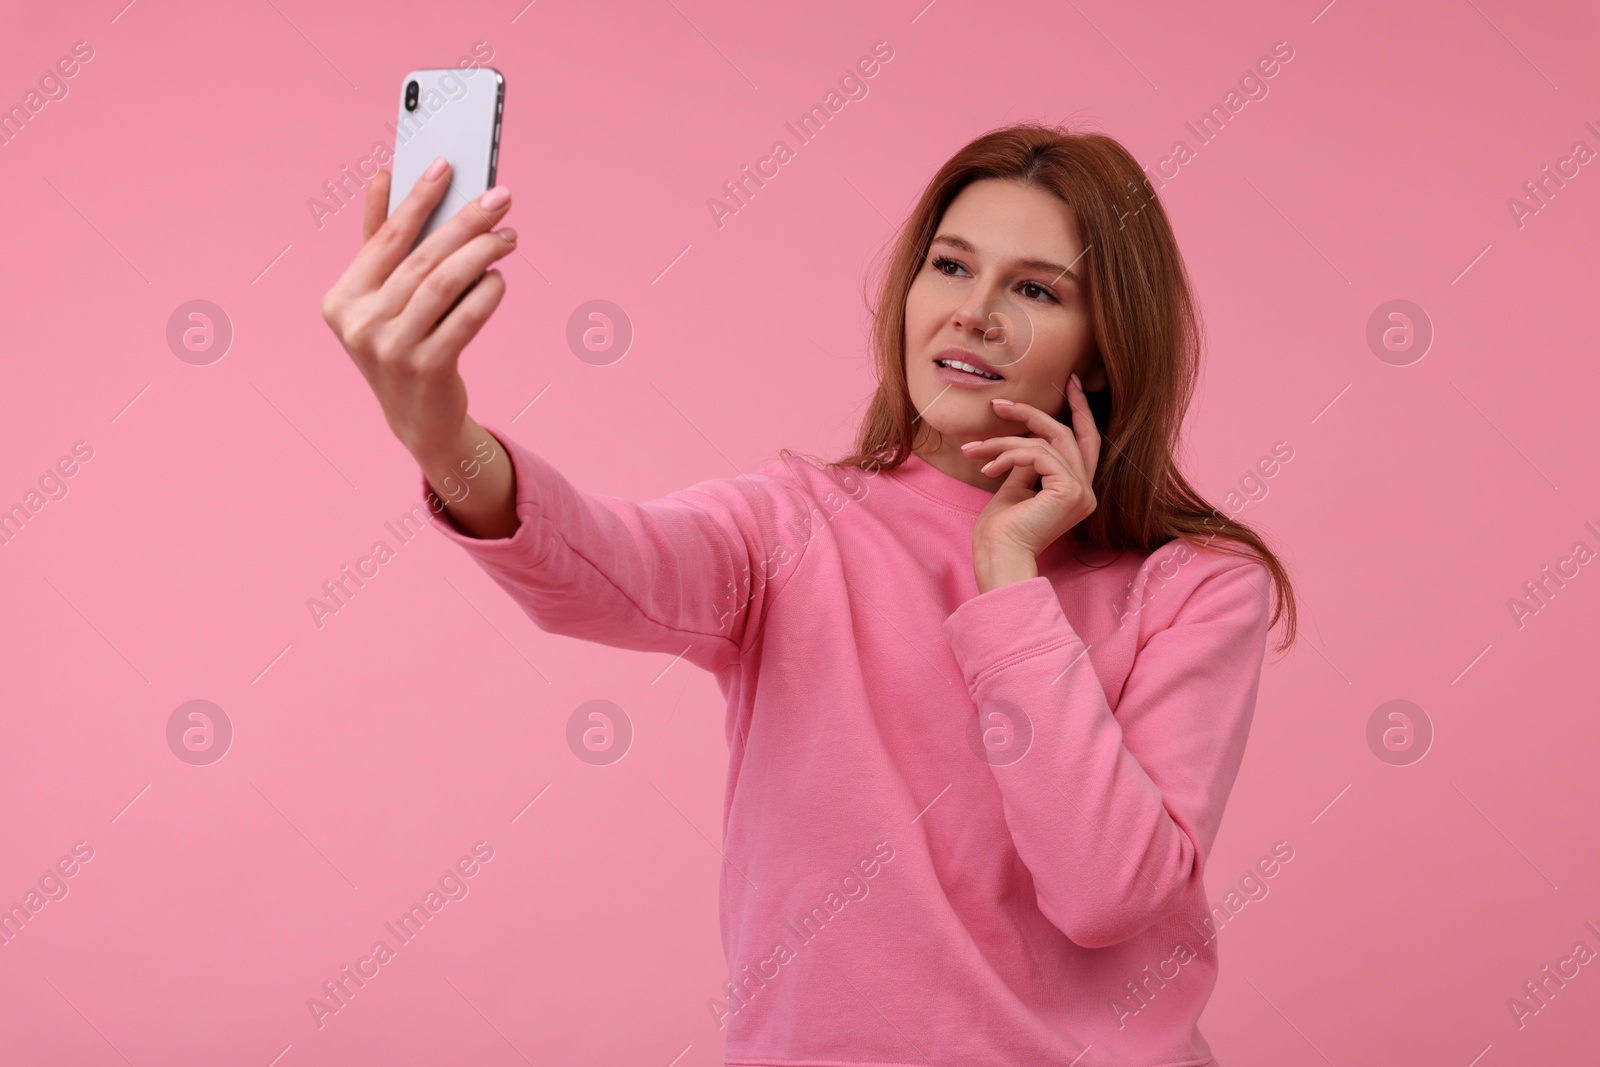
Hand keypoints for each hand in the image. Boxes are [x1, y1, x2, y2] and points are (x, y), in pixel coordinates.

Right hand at [319, 160, 517, 462]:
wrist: (417, 416)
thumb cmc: (402, 341)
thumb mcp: (381, 295)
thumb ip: (379, 238)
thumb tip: (382, 177)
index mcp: (343, 298)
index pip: (386, 237)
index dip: (417, 198)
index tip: (446, 164)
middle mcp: (360, 324)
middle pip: (421, 258)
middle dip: (465, 222)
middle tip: (500, 197)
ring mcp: (391, 351)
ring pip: (443, 285)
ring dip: (481, 253)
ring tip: (508, 236)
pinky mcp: (426, 371)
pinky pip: (464, 321)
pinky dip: (486, 295)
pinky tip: (500, 278)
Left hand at [962, 374, 1101, 590]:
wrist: (999, 559)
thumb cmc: (1000, 534)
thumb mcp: (1013, 490)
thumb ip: (1025, 466)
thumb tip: (1022, 444)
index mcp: (1076, 492)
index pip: (1085, 442)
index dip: (1081, 411)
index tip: (1072, 383)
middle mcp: (1086, 492)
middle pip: (1066, 434)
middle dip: (1033, 414)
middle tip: (999, 405)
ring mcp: (1081, 492)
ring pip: (1046, 442)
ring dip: (1003, 442)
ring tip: (973, 452)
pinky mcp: (1069, 491)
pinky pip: (1037, 454)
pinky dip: (1008, 455)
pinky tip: (986, 470)